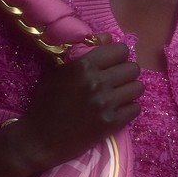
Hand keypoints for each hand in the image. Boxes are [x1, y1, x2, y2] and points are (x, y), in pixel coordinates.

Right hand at [0, 35, 141, 176]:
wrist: (39, 139)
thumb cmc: (46, 103)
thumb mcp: (59, 73)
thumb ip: (85, 54)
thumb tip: (109, 37)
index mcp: (83, 66)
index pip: (120, 50)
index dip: (119, 57)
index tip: (114, 64)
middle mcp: (97, 82)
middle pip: (133, 68)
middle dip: (127, 74)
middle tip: (117, 82)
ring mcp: (105, 103)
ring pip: (138, 88)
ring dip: (130, 91)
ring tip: (118, 96)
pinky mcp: (111, 123)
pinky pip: (135, 109)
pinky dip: (129, 109)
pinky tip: (117, 111)